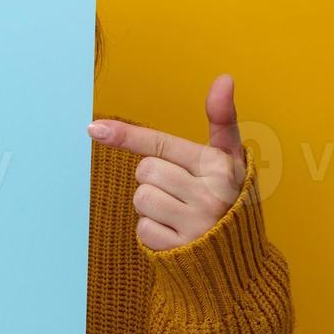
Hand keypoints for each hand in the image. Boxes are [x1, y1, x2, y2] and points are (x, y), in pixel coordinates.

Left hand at [87, 74, 246, 249]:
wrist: (239, 255)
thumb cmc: (229, 195)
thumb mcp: (231, 157)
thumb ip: (222, 119)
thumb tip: (224, 78)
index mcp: (220, 166)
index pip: (162, 144)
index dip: (127, 136)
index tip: (94, 129)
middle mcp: (210, 194)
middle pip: (146, 171)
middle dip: (155, 179)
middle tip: (181, 191)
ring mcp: (196, 225)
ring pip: (141, 198)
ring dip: (151, 206)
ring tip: (179, 212)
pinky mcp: (180, 250)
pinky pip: (143, 230)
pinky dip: (153, 232)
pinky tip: (175, 233)